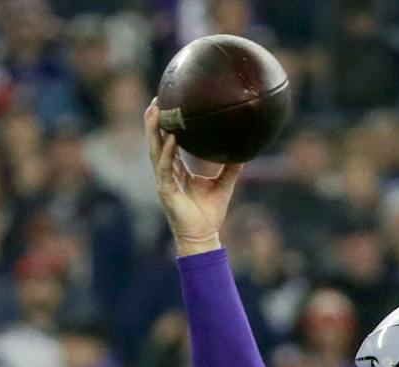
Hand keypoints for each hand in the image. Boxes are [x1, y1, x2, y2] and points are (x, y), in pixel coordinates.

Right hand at [146, 100, 242, 255]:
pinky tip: (172, 138)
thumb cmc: (209, 213)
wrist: (204, 236)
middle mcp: (167, 171)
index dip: (166, 124)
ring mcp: (164, 180)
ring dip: (154, 130)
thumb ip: (231, 168)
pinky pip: (166, 167)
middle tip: (157, 98)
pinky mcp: (166, 190)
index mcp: (177, 169)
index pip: (167, 141)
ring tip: (155, 110)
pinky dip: (168, 152)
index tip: (168, 104)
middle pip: (156, 140)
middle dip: (154, 120)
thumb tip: (244, 151)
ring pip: (155, 150)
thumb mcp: (224, 185)